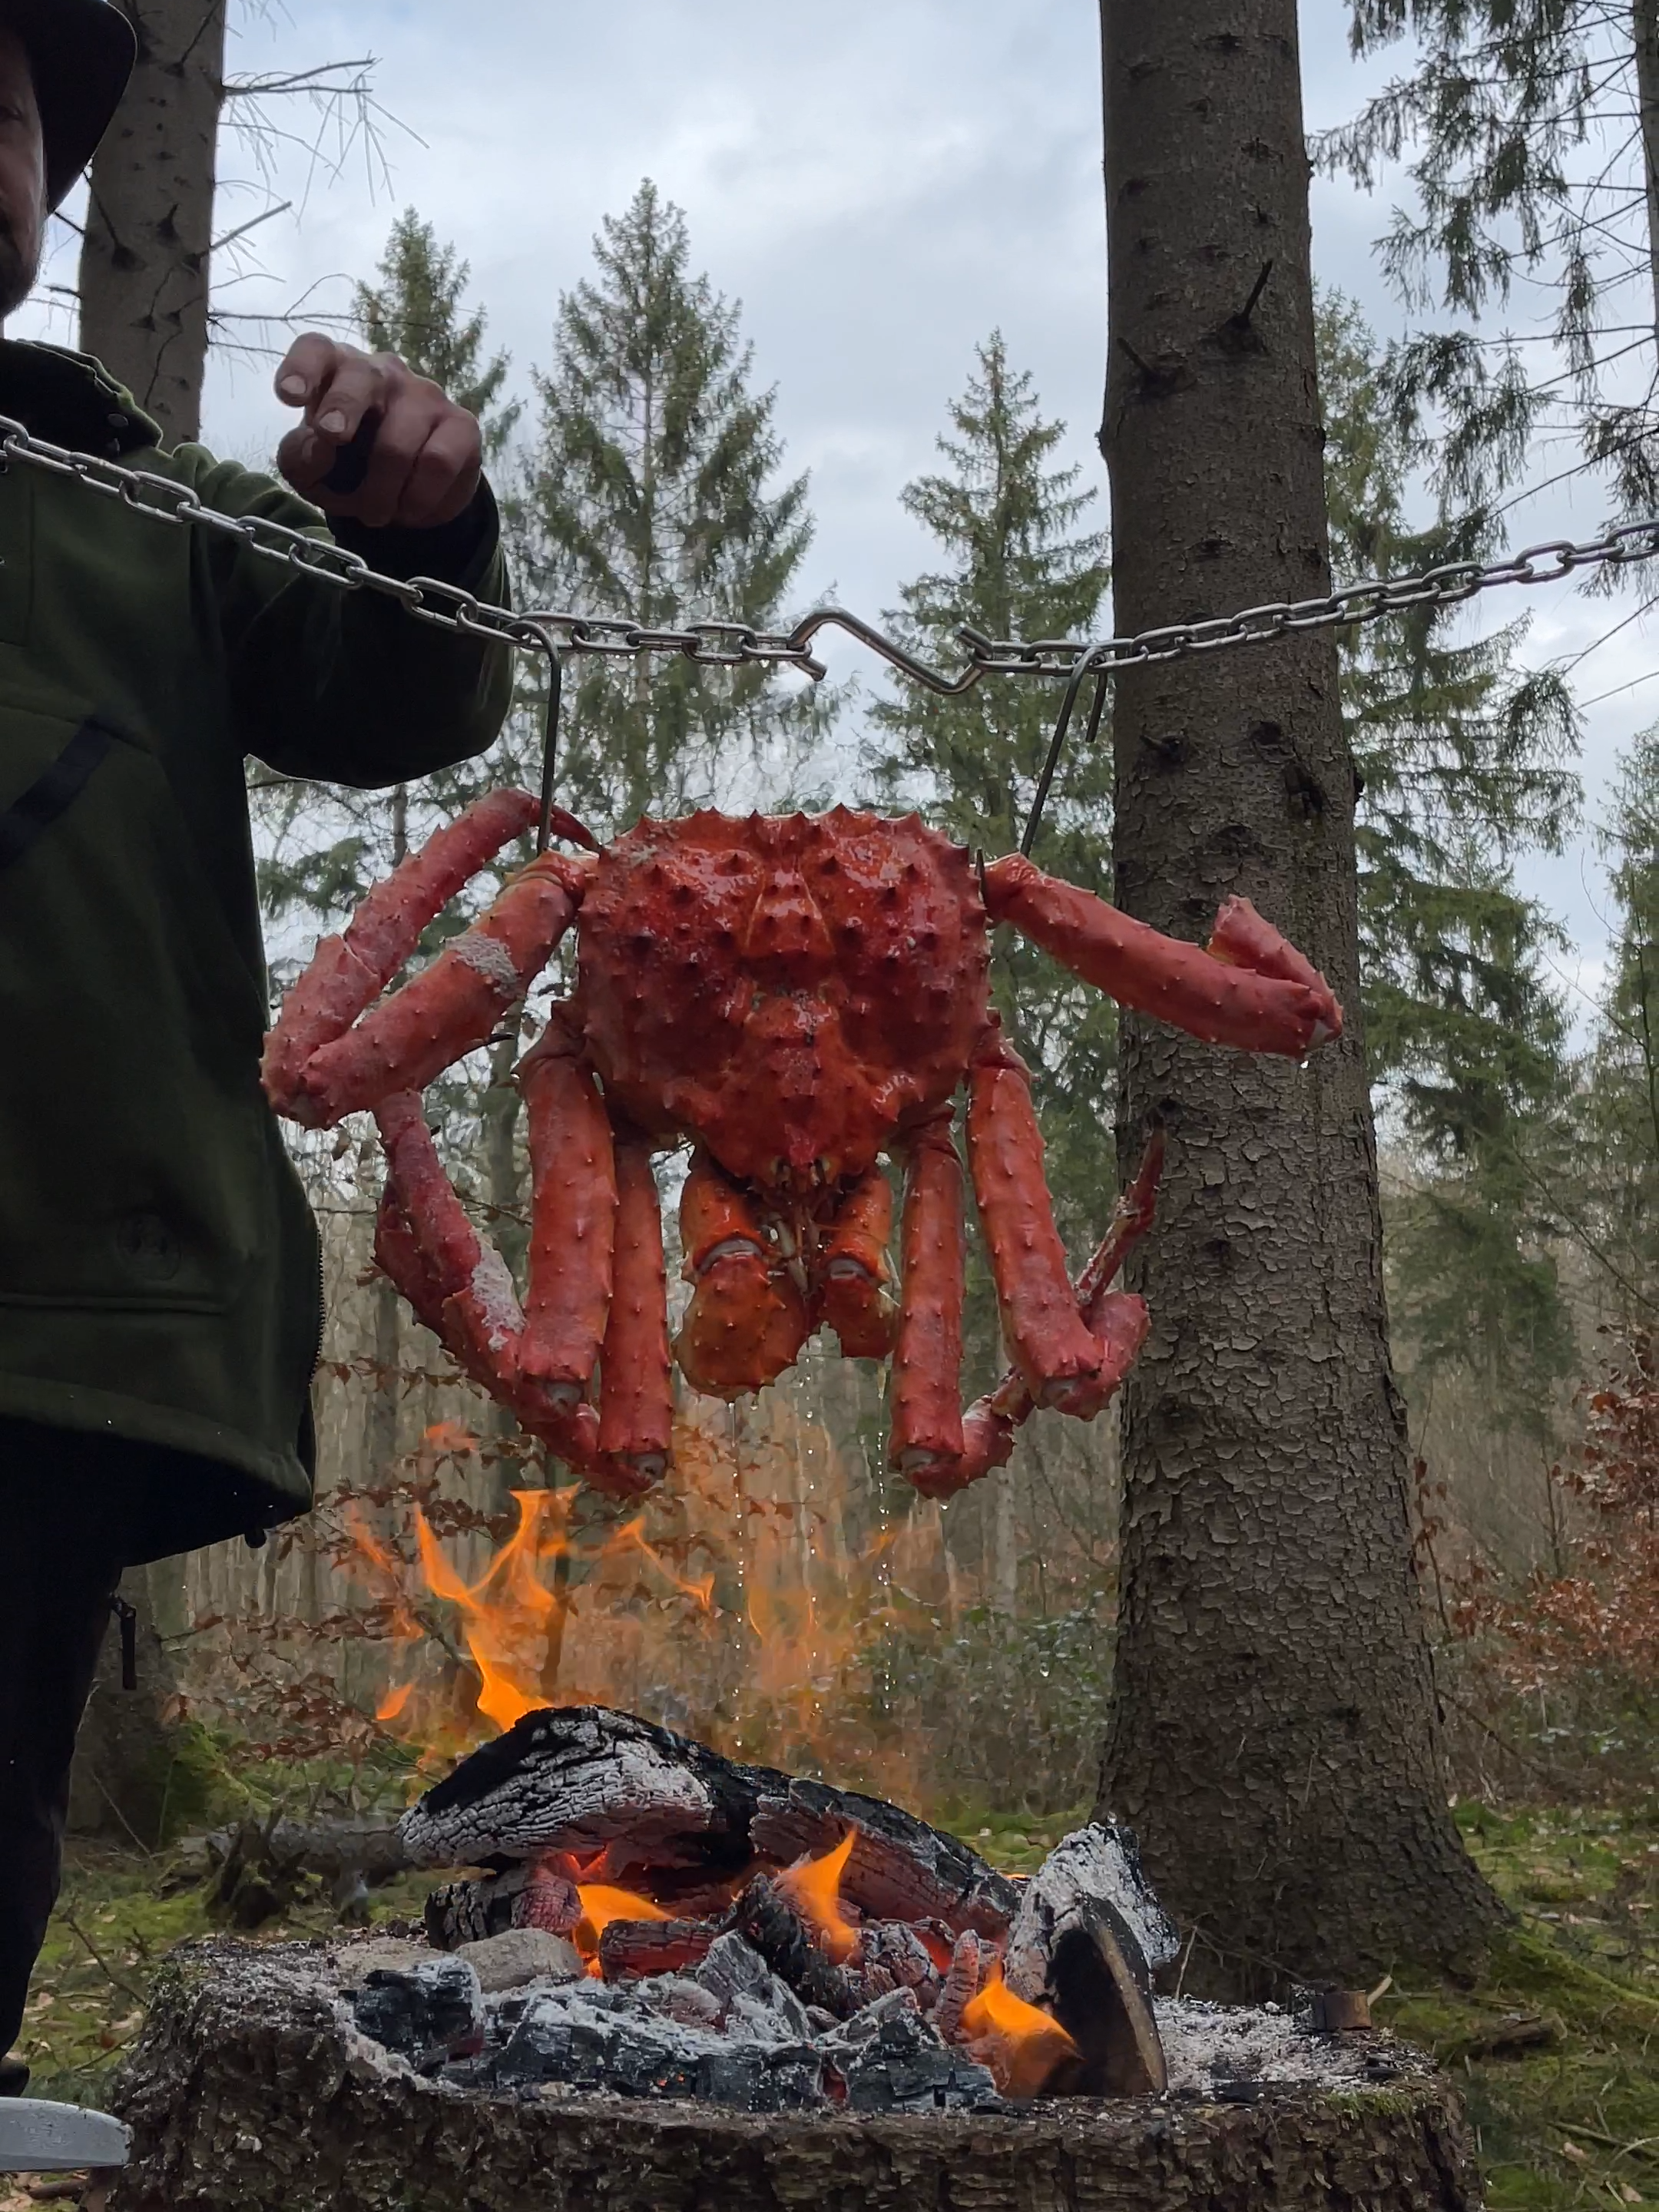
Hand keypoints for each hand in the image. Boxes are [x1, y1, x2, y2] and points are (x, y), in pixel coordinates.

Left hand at [273, 335, 484, 529]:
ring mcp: (427, 395)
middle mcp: (383, 374)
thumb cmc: (349, 467)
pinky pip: (438, 464)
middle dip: (343, 407)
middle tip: (332, 438)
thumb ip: (301, 457)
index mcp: (338, 372)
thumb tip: (320, 448)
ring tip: (375, 514)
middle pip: (363, 378)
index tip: (290, 396)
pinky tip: (410, 510)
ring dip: (380, 492)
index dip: (302, 368)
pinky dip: (418, 499)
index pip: (318, 350)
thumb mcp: (310, 469)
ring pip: (398, 442)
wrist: (408, 493)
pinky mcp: (462, 425)